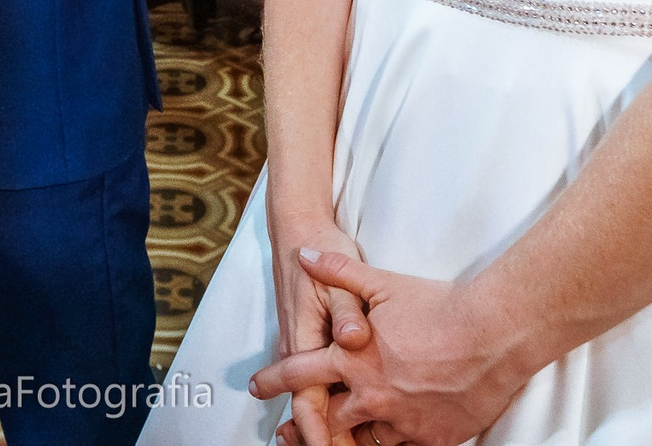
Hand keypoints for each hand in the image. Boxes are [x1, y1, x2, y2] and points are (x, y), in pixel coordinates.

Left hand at [253, 251, 533, 445]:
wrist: (493, 334)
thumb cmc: (438, 306)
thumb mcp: (382, 283)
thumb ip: (339, 272)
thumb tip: (305, 254)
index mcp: (352, 360)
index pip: (299, 374)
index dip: (274, 380)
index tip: (257, 386)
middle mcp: (371, 396)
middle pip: (326, 419)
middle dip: (306, 425)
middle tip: (290, 431)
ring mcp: (401, 421)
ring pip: (361, 441)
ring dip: (346, 439)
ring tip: (334, 441)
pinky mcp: (431, 436)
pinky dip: (387, 443)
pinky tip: (382, 439)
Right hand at [265, 219, 373, 445]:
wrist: (296, 226)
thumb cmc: (320, 247)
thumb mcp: (338, 278)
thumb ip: (348, 311)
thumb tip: (355, 338)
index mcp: (304, 338)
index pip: (307, 398)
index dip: (318, 431)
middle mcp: (298, 346)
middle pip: (306, 404)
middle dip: (320, 436)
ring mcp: (302, 343)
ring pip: (309, 392)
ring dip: (321, 422)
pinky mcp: (310, 337)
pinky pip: (314, 377)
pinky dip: (325, 400)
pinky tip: (342, 412)